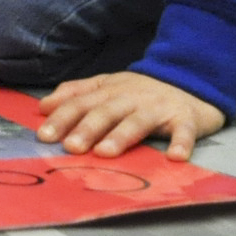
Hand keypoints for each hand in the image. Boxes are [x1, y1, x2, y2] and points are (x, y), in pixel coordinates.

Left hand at [36, 71, 226, 161]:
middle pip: (105, 112)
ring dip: (121, 136)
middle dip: (86, 129)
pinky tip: (175, 157)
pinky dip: (181, 143)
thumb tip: (43, 107)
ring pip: (138, 121)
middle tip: (71, 148)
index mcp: (108, 91)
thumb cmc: (141, 90)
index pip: (80, 103)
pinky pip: (184, 131)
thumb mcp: (106, 86)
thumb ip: (75, 94)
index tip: (43, 136)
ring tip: (105, 153)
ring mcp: (159, 107)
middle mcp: (131, 98)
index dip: (61, 118)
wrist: (192, 78)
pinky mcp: (186, 118)